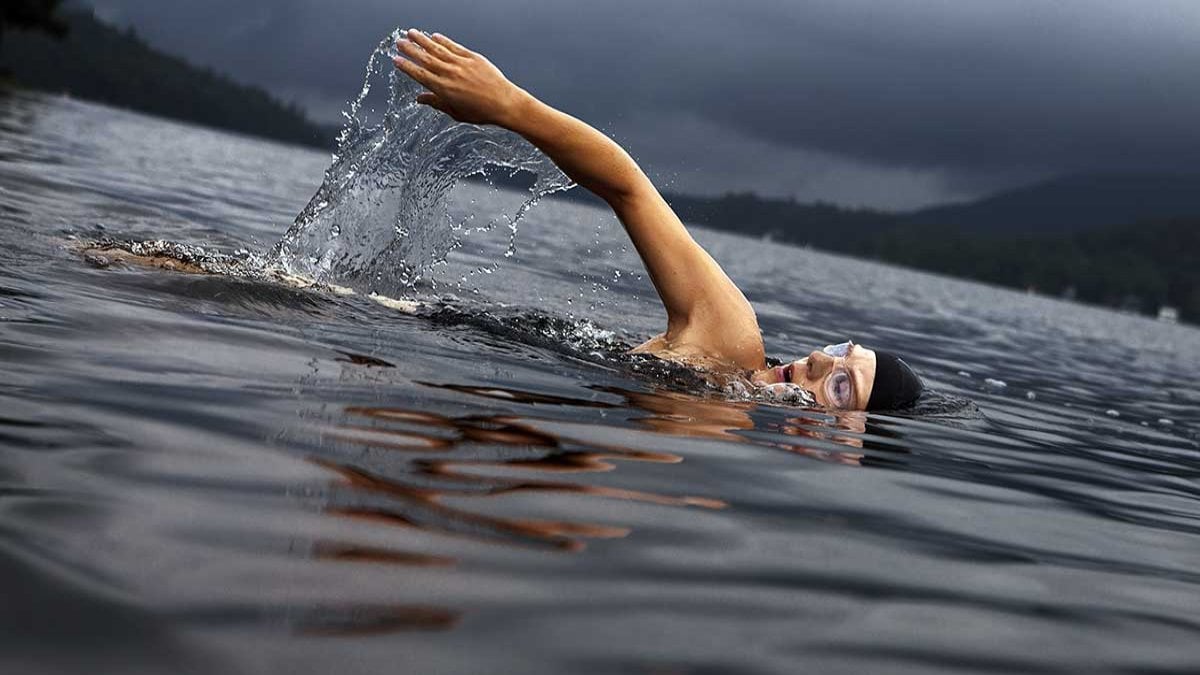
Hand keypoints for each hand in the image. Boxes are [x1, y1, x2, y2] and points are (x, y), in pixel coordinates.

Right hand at [393, 29, 529, 127]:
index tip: (395, 60)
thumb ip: (437, 103)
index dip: (406, 66)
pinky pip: (454, 47)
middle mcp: (450, 74)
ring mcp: (461, 64)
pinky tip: (434, 35)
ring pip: (438, 49)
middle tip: (398, 42)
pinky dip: (443, 40)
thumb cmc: (482, 112)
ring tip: (411, 33)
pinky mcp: (473, 58)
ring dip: (423, 40)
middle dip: (410, 49)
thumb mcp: (456, 112)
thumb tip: (420, 99)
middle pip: (425, 58)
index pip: (420, 75)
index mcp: (444, 89)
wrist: (505, 103)